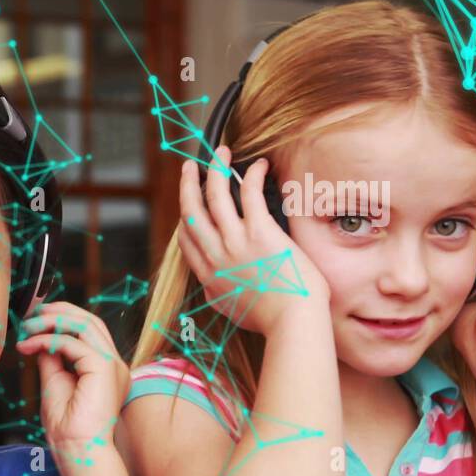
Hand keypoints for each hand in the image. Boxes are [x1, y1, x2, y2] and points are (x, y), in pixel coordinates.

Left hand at [15, 301, 129, 450]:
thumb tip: (41, 339)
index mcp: (106, 368)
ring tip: (28, 327)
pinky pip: (74, 342)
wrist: (76, 450)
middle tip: (30, 316)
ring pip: (85, 325)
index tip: (35, 319)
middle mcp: (114, 363)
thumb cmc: (67, 427)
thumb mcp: (55, 382)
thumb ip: (52, 359)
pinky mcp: (105, 368)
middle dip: (58, 312)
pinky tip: (30, 346)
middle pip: (90, 321)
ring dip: (52, 321)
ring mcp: (113, 365)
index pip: (89, 330)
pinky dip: (48, 339)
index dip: (63, 317)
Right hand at [179, 147, 329, 334]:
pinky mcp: (260, 232)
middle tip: (189, 168)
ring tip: (220, 152)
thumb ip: (220, 294)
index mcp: (209, 276)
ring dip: (214, 169)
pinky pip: (249, 194)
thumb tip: (216, 286)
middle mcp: (216, 255)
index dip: (185, 218)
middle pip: (191, 211)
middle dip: (188, 185)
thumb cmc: (271, 321)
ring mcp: (235, 242)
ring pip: (214, 195)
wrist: (291, 323)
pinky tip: (258, 165)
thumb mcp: (232, 311)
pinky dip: (251, 176)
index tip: (189, 206)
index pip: (186, 240)